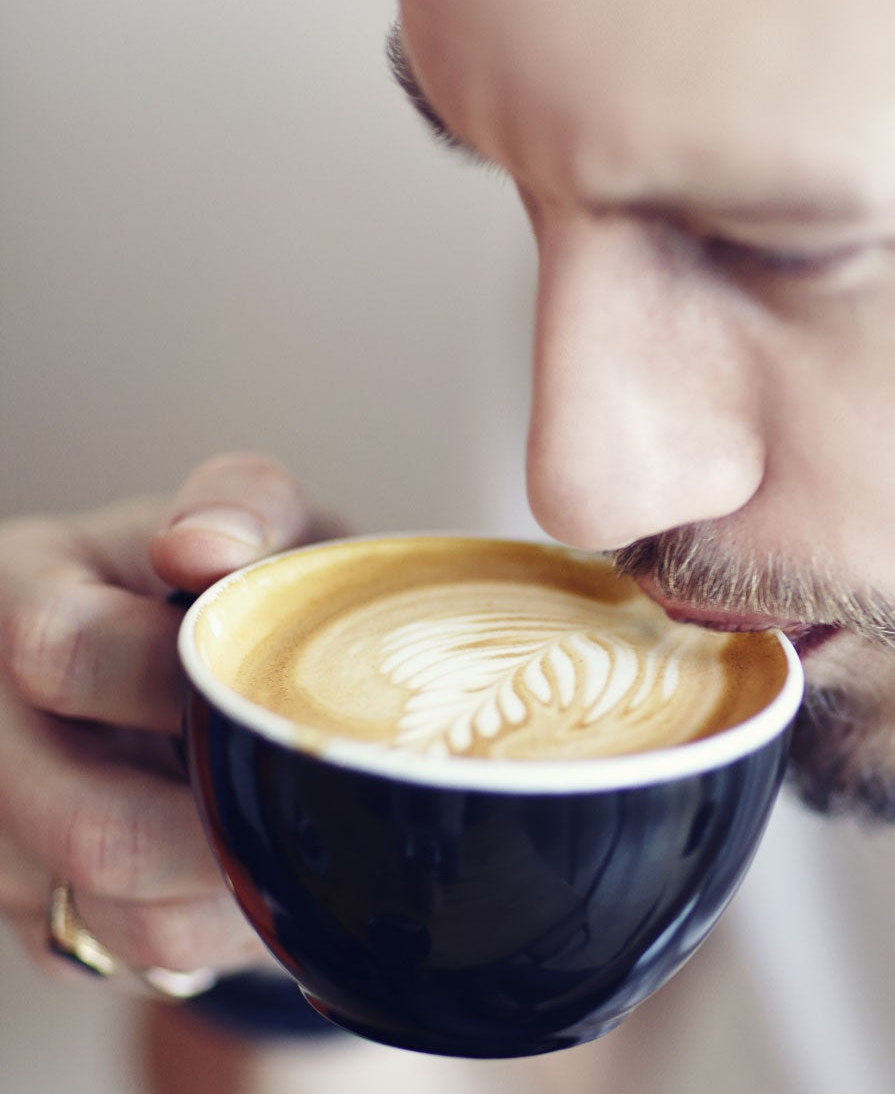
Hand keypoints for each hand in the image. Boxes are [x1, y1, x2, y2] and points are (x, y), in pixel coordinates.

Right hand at [0, 454, 343, 982]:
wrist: (231, 670)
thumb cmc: (246, 582)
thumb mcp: (261, 518)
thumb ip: (242, 504)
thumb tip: (201, 545)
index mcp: (18, 593)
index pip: (61, 649)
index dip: (175, 676)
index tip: (260, 674)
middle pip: (88, 826)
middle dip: (222, 814)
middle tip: (299, 777)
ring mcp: (3, 834)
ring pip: (117, 914)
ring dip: (231, 882)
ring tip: (288, 820)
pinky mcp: (42, 915)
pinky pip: (134, 957)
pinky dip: (217, 924)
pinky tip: (250, 860)